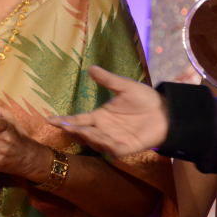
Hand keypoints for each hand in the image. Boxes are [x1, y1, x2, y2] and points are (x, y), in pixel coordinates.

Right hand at [52, 66, 167, 155]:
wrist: (167, 112)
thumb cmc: (145, 99)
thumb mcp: (125, 86)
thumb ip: (108, 80)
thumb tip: (90, 67)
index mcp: (100, 116)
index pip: (78, 119)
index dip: (64, 120)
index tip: (49, 119)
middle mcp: (103, 129)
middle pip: (83, 132)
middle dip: (74, 130)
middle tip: (66, 126)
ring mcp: (113, 140)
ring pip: (94, 141)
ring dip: (87, 137)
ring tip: (81, 130)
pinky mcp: (125, 148)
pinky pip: (111, 149)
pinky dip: (104, 145)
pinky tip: (99, 138)